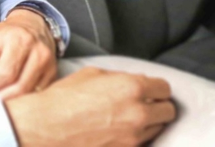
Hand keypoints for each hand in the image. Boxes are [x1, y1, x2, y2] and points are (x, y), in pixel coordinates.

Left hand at [0, 8, 56, 99]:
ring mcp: (49, 68)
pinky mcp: (52, 79)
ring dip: (4, 102)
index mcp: (21, 42)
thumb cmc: (4, 35)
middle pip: (17, 88)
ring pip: (26, 96)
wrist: (32, 27)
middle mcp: (39, 55)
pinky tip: (4, 97)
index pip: (4, 74)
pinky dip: (17, 101)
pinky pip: (34, 98)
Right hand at [5, 66, 176, 146]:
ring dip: (149, 122)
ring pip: (158, 129)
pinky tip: (120, 131)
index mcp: (131, 87)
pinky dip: (136, 136)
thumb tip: (135, 82)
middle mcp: (138, 113)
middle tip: (144, 104)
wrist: (46, 126)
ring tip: (129, 118)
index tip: (150, 89)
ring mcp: (133, 137)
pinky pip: (142, 143)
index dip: (157, 88)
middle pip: (168, 111)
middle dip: (158, 106)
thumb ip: (119, 77)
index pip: (165, 88)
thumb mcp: (92, 74)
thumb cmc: (64, 98)